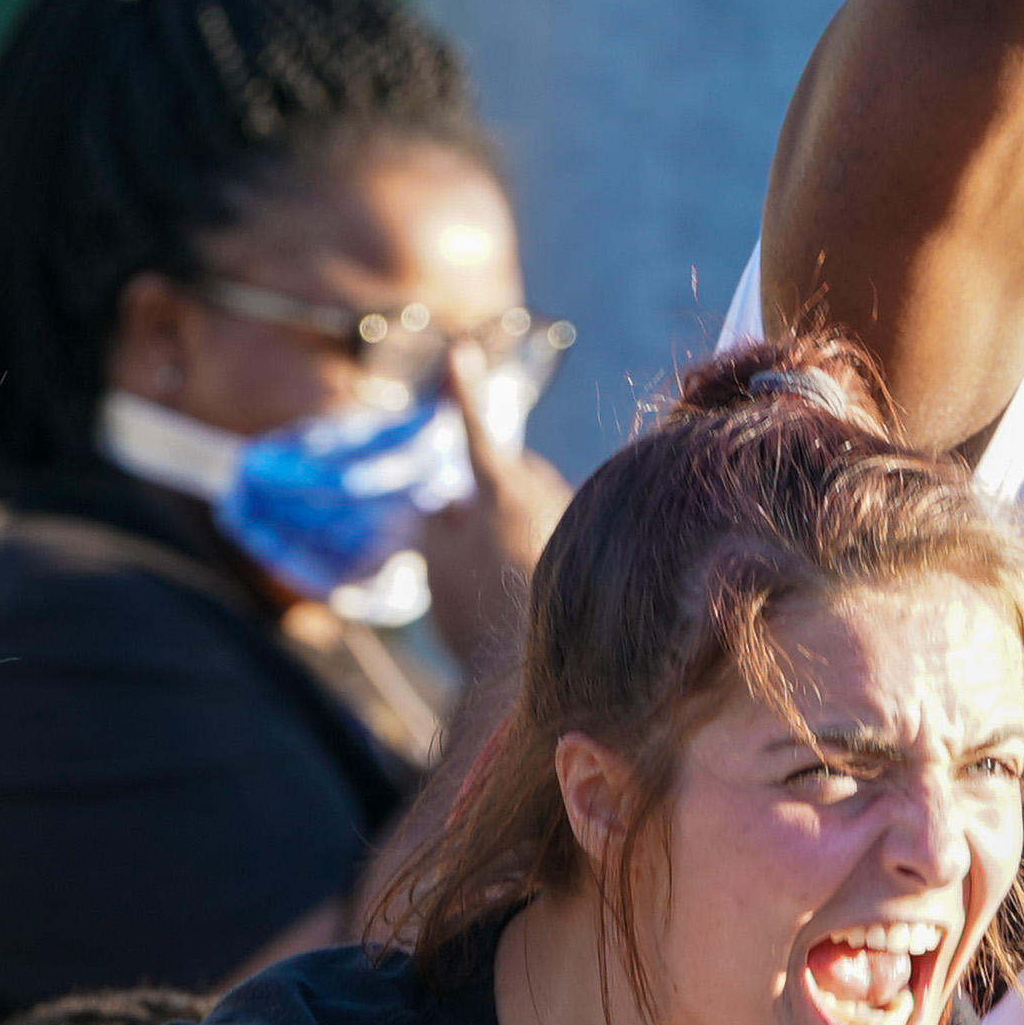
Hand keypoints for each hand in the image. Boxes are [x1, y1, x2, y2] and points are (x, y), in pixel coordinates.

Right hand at [410, 338, 571, 687]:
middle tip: (461, 524)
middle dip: (489, 488)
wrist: (522, 672)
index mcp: (502, 490)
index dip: (464, 393)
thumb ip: (438, 520)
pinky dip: (535, 552)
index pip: (474, 432)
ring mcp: (570, 522)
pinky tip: (524, 589)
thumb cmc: (474, 611)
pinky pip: (554, 537)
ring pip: (535, 506)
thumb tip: (446, 502)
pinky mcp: (586, 552)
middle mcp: (545, 495)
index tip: (460, 352)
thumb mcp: (437, 560)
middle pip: (512, 473)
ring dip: (513, 524)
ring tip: (494, 574)